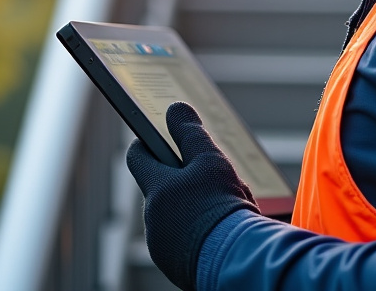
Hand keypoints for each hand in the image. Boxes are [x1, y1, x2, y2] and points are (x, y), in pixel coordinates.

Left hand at [126, 102, 258, 290]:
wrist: (238, 263)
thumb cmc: (223, 208)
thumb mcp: (210, 161)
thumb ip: (190, 133)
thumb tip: (174, 108)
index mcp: (155, 190)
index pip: (137, 156)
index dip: (148, 142)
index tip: (160, 135)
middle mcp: (152, 220)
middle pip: (162, 188)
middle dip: (184, 180)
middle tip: (212, 178)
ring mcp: (162, 246)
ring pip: (176, 215)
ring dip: (193, 208)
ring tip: (225, 209)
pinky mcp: (176, 267)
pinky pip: (184, 241)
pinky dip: (199, 234)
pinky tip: (223, 233)